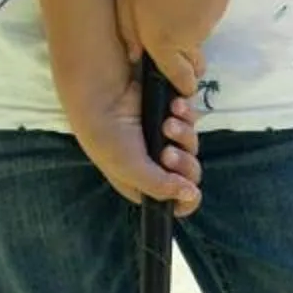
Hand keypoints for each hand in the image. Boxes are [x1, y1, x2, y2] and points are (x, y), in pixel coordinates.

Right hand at [60, 63, 202, 216]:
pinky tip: (173, 105)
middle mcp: (155, 161)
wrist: (102, 91)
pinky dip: (185, 113)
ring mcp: (164, 137)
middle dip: (183, 163)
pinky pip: (190, 118)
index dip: (185, 197)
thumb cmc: (106, 134)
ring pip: (191, 144)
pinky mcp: (170, 113)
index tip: (187, 187)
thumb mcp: (128, 167)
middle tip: (168, 152)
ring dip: (184, 134)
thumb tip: (191, 195)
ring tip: (168, 123)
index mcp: (143, 182)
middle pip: (188, 173)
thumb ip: (159, 186)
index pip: (174, 201)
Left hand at [113, 0, 233, 103]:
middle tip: (170, 35)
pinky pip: (206, 18)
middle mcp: (191, 41)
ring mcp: (209, 24)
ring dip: (188, 29)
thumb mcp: (126, 0)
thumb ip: (128, 32)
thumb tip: (135, 56)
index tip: (178, 83)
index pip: (181, 81)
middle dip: (185, 61)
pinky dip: (198, 10)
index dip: (181, 86)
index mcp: (164, 45)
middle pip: (193, 63)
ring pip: (198, 38)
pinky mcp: (220, 7)